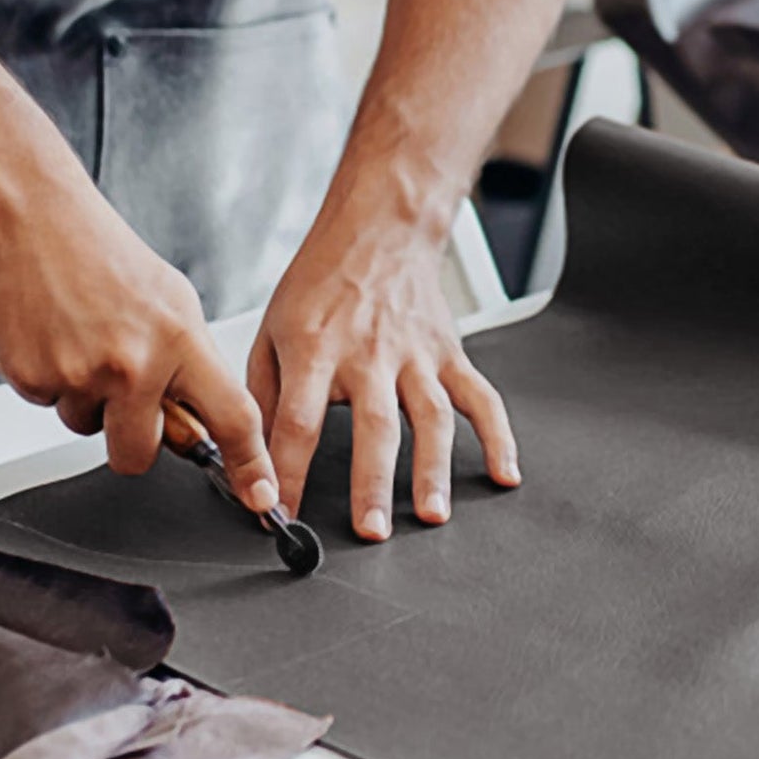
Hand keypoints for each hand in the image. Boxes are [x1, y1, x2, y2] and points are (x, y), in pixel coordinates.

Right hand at [0, 172, 277, 506]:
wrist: (30, 218)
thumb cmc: (102, 254)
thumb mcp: (173, 302)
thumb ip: (190, 365)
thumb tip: (198, 424)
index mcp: (179, 342)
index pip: (230, 417)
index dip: (250, 464)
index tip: (261, 497)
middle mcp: (132, 365)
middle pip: (139, 454)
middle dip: (132, 440)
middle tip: (123, 395)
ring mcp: (78, 375)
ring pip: (87, 429)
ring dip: (87, 401)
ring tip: (82, 340)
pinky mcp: (30, 379)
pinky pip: (48, 406)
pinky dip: (50, 380)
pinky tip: (52, 334)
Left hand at [249, 208, 519, 540]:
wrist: (380, 228)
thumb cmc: (322, 281)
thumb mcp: (272, 330)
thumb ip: (265, 394)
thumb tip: (254, 455)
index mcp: (315, 349)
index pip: (298, 422)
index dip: (288, 472)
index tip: (279, 512)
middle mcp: (368, 354)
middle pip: (373, 427)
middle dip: (372, 484)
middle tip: (372, 530)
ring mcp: (416, 356)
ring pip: (430, 419)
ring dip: (434, 471)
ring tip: (433, 515)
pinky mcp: (450, 354)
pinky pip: (481, 399)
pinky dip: (498, 437)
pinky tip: (504, 474)